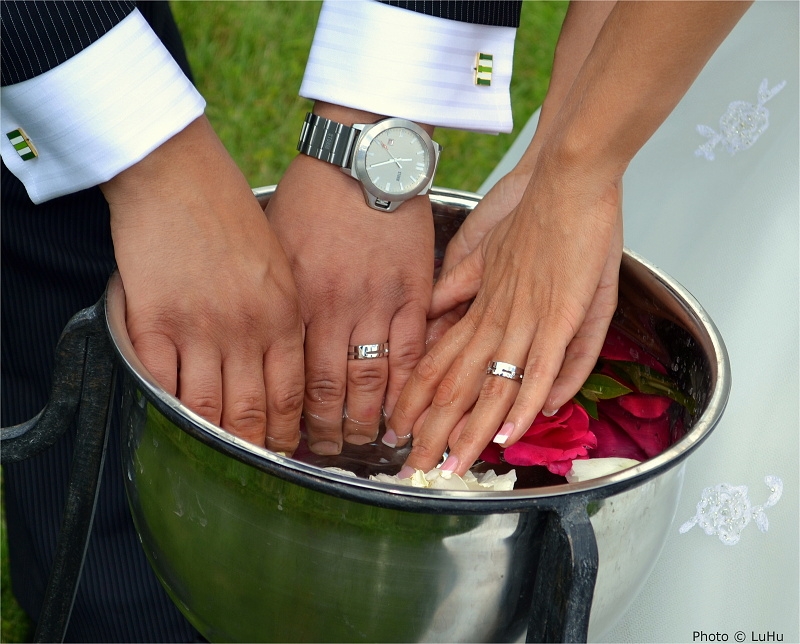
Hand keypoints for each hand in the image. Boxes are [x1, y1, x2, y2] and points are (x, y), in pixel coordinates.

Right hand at [101, 116, 304, 451]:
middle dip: (255, 450)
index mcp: (284, 316)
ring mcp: (199, 329)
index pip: (291, 395)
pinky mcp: (154, 323)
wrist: (179, 174)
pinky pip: (162, 386)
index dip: (288, 433)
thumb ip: (284, 320)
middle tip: (253, 470)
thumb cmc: (232, 216)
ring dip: (212, 442)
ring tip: (213, 459)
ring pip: (208, 411)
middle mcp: (247, 330)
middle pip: (253, 413)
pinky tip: (174, 426)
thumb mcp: (281, 267)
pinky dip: (168, 412)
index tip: (286, 451)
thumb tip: (281, 371)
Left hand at [266, 114, 433, 454]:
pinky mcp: (415, 292)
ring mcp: (379, 303)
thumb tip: (272, 348)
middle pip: (331, 390)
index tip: (290, 439)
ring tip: (362, 444)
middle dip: (328, 432)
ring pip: (372, 381)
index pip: (292, 377)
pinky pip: (413, 354)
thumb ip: (280, 300)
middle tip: (327, 453)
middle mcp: (335, 309)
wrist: (363, 154)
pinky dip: (407, 389)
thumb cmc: (313, 197)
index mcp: (296, 300)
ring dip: (367, 421)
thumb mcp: (277, 245)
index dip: (291, 417)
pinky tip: (402, 412)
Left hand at [389, 162, 622, 474]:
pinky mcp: (559, 314)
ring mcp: (526, 318)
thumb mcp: (482, 252)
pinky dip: (522, 403)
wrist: (563, 176)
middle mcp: (494, 319)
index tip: (399, 428)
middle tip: (413, 465)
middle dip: (433, 428)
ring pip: (489, 384)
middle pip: (456, 384)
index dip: (418, 398)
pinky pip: (538, 367)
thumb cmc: (529, 211)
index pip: (439, 362)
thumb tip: (439, 319)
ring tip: (449, 466)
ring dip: (469, 429)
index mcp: (477, 306)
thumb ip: (460, 289)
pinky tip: (507, 435)